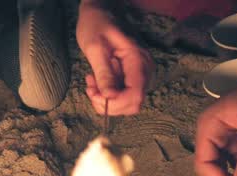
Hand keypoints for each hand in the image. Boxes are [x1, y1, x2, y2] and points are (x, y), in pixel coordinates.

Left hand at [77, 1, 154, 115]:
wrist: (101, 11)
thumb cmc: (97, 23)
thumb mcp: (95, 47)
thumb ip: (104, 73)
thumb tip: (109, 97)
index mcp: (138, 60)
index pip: (135, 95)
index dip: (115, 103)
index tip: (95, 94)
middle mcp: (145, 69)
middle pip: (133, 103)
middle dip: (109, 103)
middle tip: (91, 88)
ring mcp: (141, 74)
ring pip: (128, 102)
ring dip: (107, 99)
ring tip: (92, 81)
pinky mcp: (133, 76)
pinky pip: (123, 94)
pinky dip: (108, 93)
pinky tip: (96, 80)